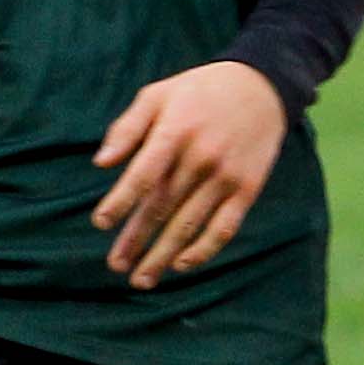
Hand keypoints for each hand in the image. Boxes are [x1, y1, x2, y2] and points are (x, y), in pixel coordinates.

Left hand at [92, 62, 287, 289]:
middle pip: (162, 206)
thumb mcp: (158, 95)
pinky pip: (224, 228)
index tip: (101, 224)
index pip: (143, 175)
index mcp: (176, 131)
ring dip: (163, 256)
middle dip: (136, 239)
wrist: (262, 86)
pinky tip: (181, 265)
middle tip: (116, 265)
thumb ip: (127, 128)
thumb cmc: (198, 92)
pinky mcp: (247, 189)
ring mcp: (226, 176)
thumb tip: (101, 164)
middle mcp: (201, 157)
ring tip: (142, 278)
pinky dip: (203, 250)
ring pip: (189, 224)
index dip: (121, 202)